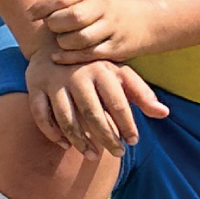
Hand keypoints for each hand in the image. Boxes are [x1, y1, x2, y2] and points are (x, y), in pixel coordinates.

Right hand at [25, 46, 168, 156]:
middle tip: (117, 153)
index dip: (127, 125)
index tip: (133, 142)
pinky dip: (52, 133)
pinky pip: (41, 115)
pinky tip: (65, 144)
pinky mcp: (35, 87)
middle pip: (92, 115)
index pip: (117, 103)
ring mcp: (54, 82)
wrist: (54, 43)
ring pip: (66, 118)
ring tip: (93, 155)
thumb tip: (164, 113)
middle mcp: (77, 76)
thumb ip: (141, 93)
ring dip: (80, 141)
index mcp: (101, 70)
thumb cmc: (94, 66)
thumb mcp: (119, 74)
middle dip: (106, 138)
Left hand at [27, 0, 162, 63]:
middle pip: (71, 17)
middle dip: (55, 26)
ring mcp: (112, 27)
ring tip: (61, 40)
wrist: (147, 19)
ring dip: (63, 43)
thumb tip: (29, 13)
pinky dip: (69, 57)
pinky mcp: (117, 48)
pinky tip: (58, 56)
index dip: (41, 7)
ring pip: (79, 38)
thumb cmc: (103, 7)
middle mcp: (102, 6)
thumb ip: (61, 1)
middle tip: (53, 29)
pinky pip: (88, 54)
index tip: (31, 15)